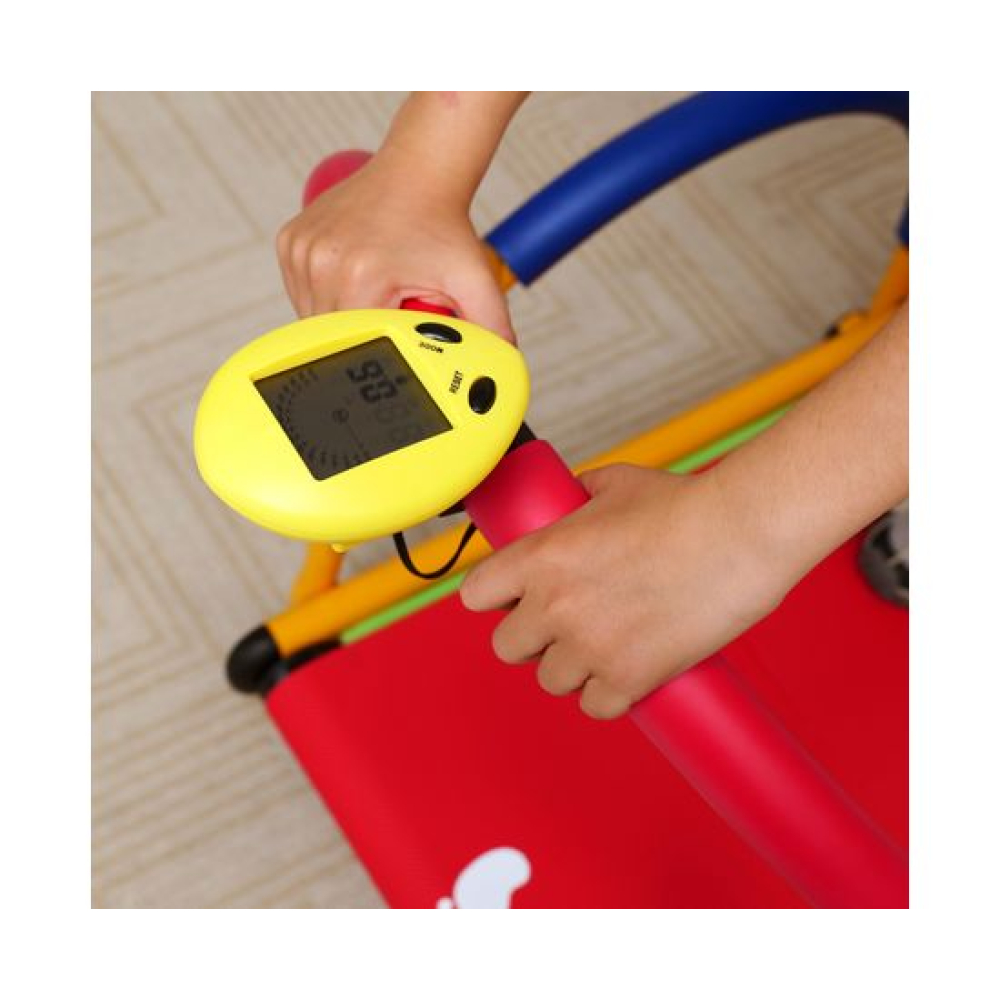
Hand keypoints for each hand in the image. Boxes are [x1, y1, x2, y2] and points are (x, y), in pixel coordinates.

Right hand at [276, 150, 513, 339]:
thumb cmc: (443, 224)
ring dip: (342, 318)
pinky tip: (355, 274)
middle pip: (334, 336)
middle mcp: (322, 263)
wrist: (419, 171)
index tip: (397, 341)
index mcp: (359, 278)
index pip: (358, 347)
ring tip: (375, 289)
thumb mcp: (475, 278)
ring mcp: (301, 251)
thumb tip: (502, 363)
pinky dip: (325, 295)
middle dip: (363, 334)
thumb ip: (492, 326)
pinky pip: (302, 292)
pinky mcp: (290, 242)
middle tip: (391, 308)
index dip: (379, 350)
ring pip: (313, 318)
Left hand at [459, 463, 802, 719]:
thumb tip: (569, 500)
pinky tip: (624, 671)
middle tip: (564, 621)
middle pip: (507, 647)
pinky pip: (595, 706)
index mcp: (541, 557)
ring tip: (603, 643)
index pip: (474, 595)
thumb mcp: (614, 484)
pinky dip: (607, 694)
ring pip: (550, 680)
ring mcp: (589, 648)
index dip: (495, 596)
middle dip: (532, 636)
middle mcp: (554, 607)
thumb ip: (578, 498)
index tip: (513, 596)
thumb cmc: (683, 506)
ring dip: (571, 666)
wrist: (739, 535)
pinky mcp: (628, 679)